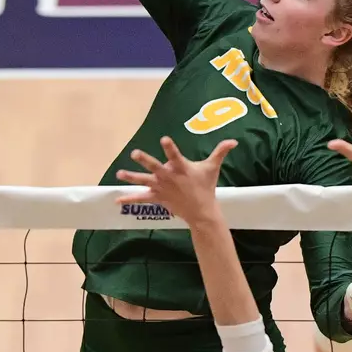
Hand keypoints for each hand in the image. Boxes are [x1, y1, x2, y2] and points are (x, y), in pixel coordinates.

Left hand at [114, 136, 234, 229]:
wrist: (201, 211)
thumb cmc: (206, 187)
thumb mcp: (213, 168)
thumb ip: (220, 152)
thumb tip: (234, 140)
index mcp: (181, 167)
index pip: (175, 154)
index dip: (170, 147)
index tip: (164, 139)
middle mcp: (169, 177)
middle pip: (154, 167)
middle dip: (145, 160)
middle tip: (135, 153)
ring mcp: (161, 188)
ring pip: (143, 181)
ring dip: (131, 177)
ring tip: (119, 174)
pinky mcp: (157, 197)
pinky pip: (141, 198)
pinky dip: (129, 199)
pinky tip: (117, 199)